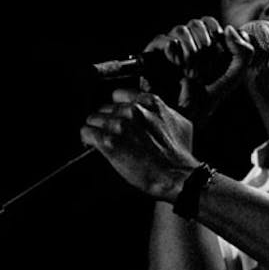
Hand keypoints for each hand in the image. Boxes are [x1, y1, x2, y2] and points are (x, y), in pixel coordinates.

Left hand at [80, 88, 198, 200]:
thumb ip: (167, 110)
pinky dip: (87, 138)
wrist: (175, 175)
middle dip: (107, 120)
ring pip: (93, 118)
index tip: (118, 116)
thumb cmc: (181, 153)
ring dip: (96, 129)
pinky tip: (91, 144)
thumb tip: (165, 108)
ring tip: (100, 140)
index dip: (117, 107)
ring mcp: (119, 125)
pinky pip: (86, 132)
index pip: (119, 94)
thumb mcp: (182, 123)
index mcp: (149, 102)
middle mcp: (133, 110)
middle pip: (105, 108)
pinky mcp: (108, 142)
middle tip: (112, 133)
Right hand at [142, 16, 254, 120]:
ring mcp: (169, 48)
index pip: (211, 24)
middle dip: (206, 47)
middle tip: (206, 72)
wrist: (181, 119)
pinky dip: (174, 50)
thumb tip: (228, 28)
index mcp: (204, 45)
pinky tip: (178, 65)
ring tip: (192, 75)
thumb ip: (243, 54)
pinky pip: (163, 39)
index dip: (218, 36)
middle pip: (198, 23)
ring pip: (181, 29)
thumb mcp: (233, 77)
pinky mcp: (152, 55)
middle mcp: (185, 44)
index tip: (220, 59)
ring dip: (192, 52)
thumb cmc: (205, 101)